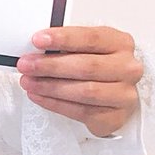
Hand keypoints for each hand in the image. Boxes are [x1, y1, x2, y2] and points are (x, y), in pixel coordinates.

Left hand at [16, 27, 142, 137]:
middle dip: (51, 65)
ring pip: (84, 91)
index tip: (38, 40)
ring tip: (28, 82)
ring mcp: (124, 94)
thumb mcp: (86, 48)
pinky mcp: (115, 116)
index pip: (91, 38)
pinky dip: (54, 103)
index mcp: (120, 43)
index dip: (63, 38)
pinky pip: (81, 111)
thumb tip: (37, 48)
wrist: (113, 95)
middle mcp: (127, 68)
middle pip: (87, 66)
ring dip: (50, 86)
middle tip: (26, 64)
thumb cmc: (97, 66)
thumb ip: (67, 46)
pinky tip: (38, 95)